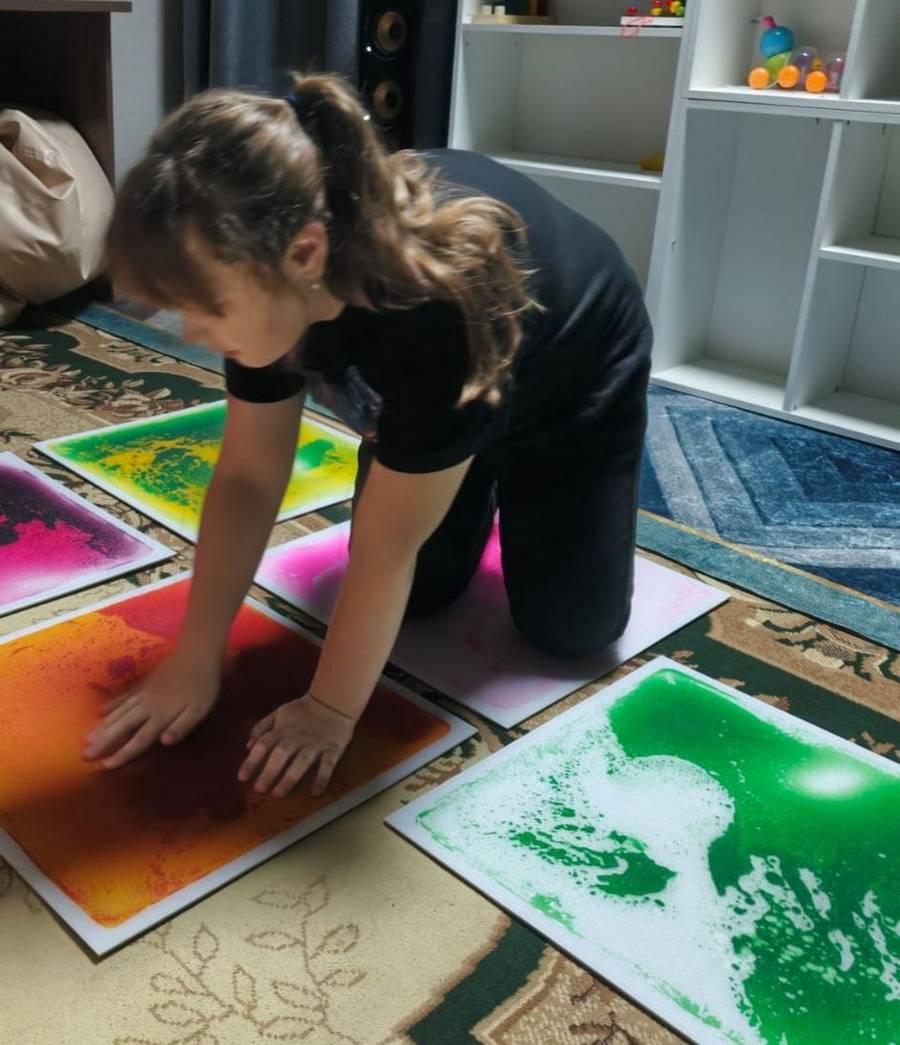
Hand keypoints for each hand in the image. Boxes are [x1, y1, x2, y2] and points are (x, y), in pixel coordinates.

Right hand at [83, 650, 220, 768]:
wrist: (197, 652)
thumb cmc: (203, 684)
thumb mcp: (200, 709)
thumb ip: (182, 726)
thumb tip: (163, 742)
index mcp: (162, 716)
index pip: (140, 739)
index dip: (123, 753)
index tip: (105, 766)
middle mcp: (148, 706)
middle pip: (122, 727)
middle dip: (104, 742)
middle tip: (84, 755)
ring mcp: (144, 693)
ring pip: (119, 713)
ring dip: (103, 726)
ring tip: (87, 738)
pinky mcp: (145, 683)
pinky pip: (124, 697)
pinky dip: (112, 705)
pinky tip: (101, 712)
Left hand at [239, 694, 355, 798]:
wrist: (333, 701)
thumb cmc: (303, 710)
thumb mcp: (279, 713)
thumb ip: (262, 728)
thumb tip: (248, 746)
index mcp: (283, 730)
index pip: (263, 745)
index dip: (251, 761)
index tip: (242, 777)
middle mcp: (297, 738)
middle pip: (281, 755)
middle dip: (269, 773)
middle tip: (259, 789)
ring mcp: (315, 745)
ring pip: (301, 762)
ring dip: (289, 779)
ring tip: (278, 794)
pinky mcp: (332, 750)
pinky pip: (327, 766)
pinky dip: (321, 779)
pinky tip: (315, 793)